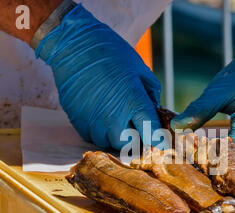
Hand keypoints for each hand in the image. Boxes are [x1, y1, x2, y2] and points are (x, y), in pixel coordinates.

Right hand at [35, 4, 160, 148]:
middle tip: (136, 125)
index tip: (160, 140)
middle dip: (135, 138)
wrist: (74, 46)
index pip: (151, 135)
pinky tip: (101, 113)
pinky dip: (100, 130)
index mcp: (133, 102)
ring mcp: (93, 122)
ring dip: (116, 135)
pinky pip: (93, 136)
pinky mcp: (78, 122)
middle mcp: (112, 117)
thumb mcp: (140, 70)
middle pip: (129, 144)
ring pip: (109, 143)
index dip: (157, 140)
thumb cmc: (111, 53)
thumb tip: (154, 114)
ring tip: (117, 117)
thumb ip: (151, 96)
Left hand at [170, 42, 234, 161]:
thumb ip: (199, 110)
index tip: (194, 152)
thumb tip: (175, 126)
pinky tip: (216, 153)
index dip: (217, 151)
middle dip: (219, 162)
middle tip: (194, 159)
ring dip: (226, 160)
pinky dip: (233, 155)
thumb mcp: (218, 90)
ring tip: (202, 156)